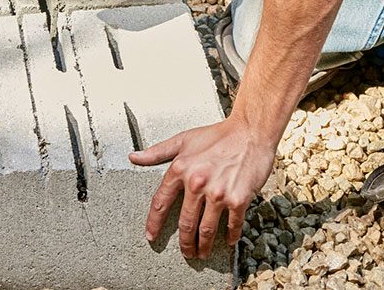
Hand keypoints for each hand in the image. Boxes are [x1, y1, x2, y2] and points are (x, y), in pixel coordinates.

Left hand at [130, 117, 276, 259]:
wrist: (250, 131)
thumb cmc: (217, 135)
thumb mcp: (184, 139)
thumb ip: (158, 151)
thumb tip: (133, 157)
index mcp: (181, 169)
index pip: (161, 202)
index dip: (154, 223)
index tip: (151, 236)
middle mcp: (197, 183)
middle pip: (185, 223)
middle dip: (185, 243)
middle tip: (186, 253)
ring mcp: (218, 193)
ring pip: (206, 231)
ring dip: (204, 246)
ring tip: (203, 253)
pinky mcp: (238, 200)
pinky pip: (232, 225)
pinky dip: (230, 236)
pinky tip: (229, 241)